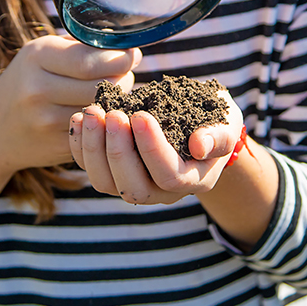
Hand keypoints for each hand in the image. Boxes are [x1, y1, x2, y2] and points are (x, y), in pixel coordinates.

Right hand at [0, 35, 140, 172]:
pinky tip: (105, 114)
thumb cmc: (29, 80)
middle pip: (103, 85)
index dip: (121, 58)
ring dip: (119, 101)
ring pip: (103, 109)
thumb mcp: (44, 53)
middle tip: (126, 74)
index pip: (92, 60)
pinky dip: (107, 122)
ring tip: (115, 92)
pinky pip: (96, 131)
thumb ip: (82, 46)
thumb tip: (128, 49)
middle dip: (125, 78)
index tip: (132, 56)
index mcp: (37, 56)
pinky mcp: (56, 146)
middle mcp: (38, 88)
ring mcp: (46, 120)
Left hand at [69, 89, 244, 204]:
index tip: (141, 116)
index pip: (169, 175)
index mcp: (192, 180)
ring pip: (106, 182)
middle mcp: (161, 192)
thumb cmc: (214, 121)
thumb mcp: (226, 124)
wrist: (199, 125)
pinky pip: (90, 168)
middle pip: (133, 187)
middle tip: (112, 114)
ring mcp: (133, 184)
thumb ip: (219, 136)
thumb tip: (200, 145)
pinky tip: (80, 118)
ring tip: (93, 113)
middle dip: (118, 150)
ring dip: (94, 148)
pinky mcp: (112, 172)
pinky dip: (80, 146)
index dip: (152, 148)